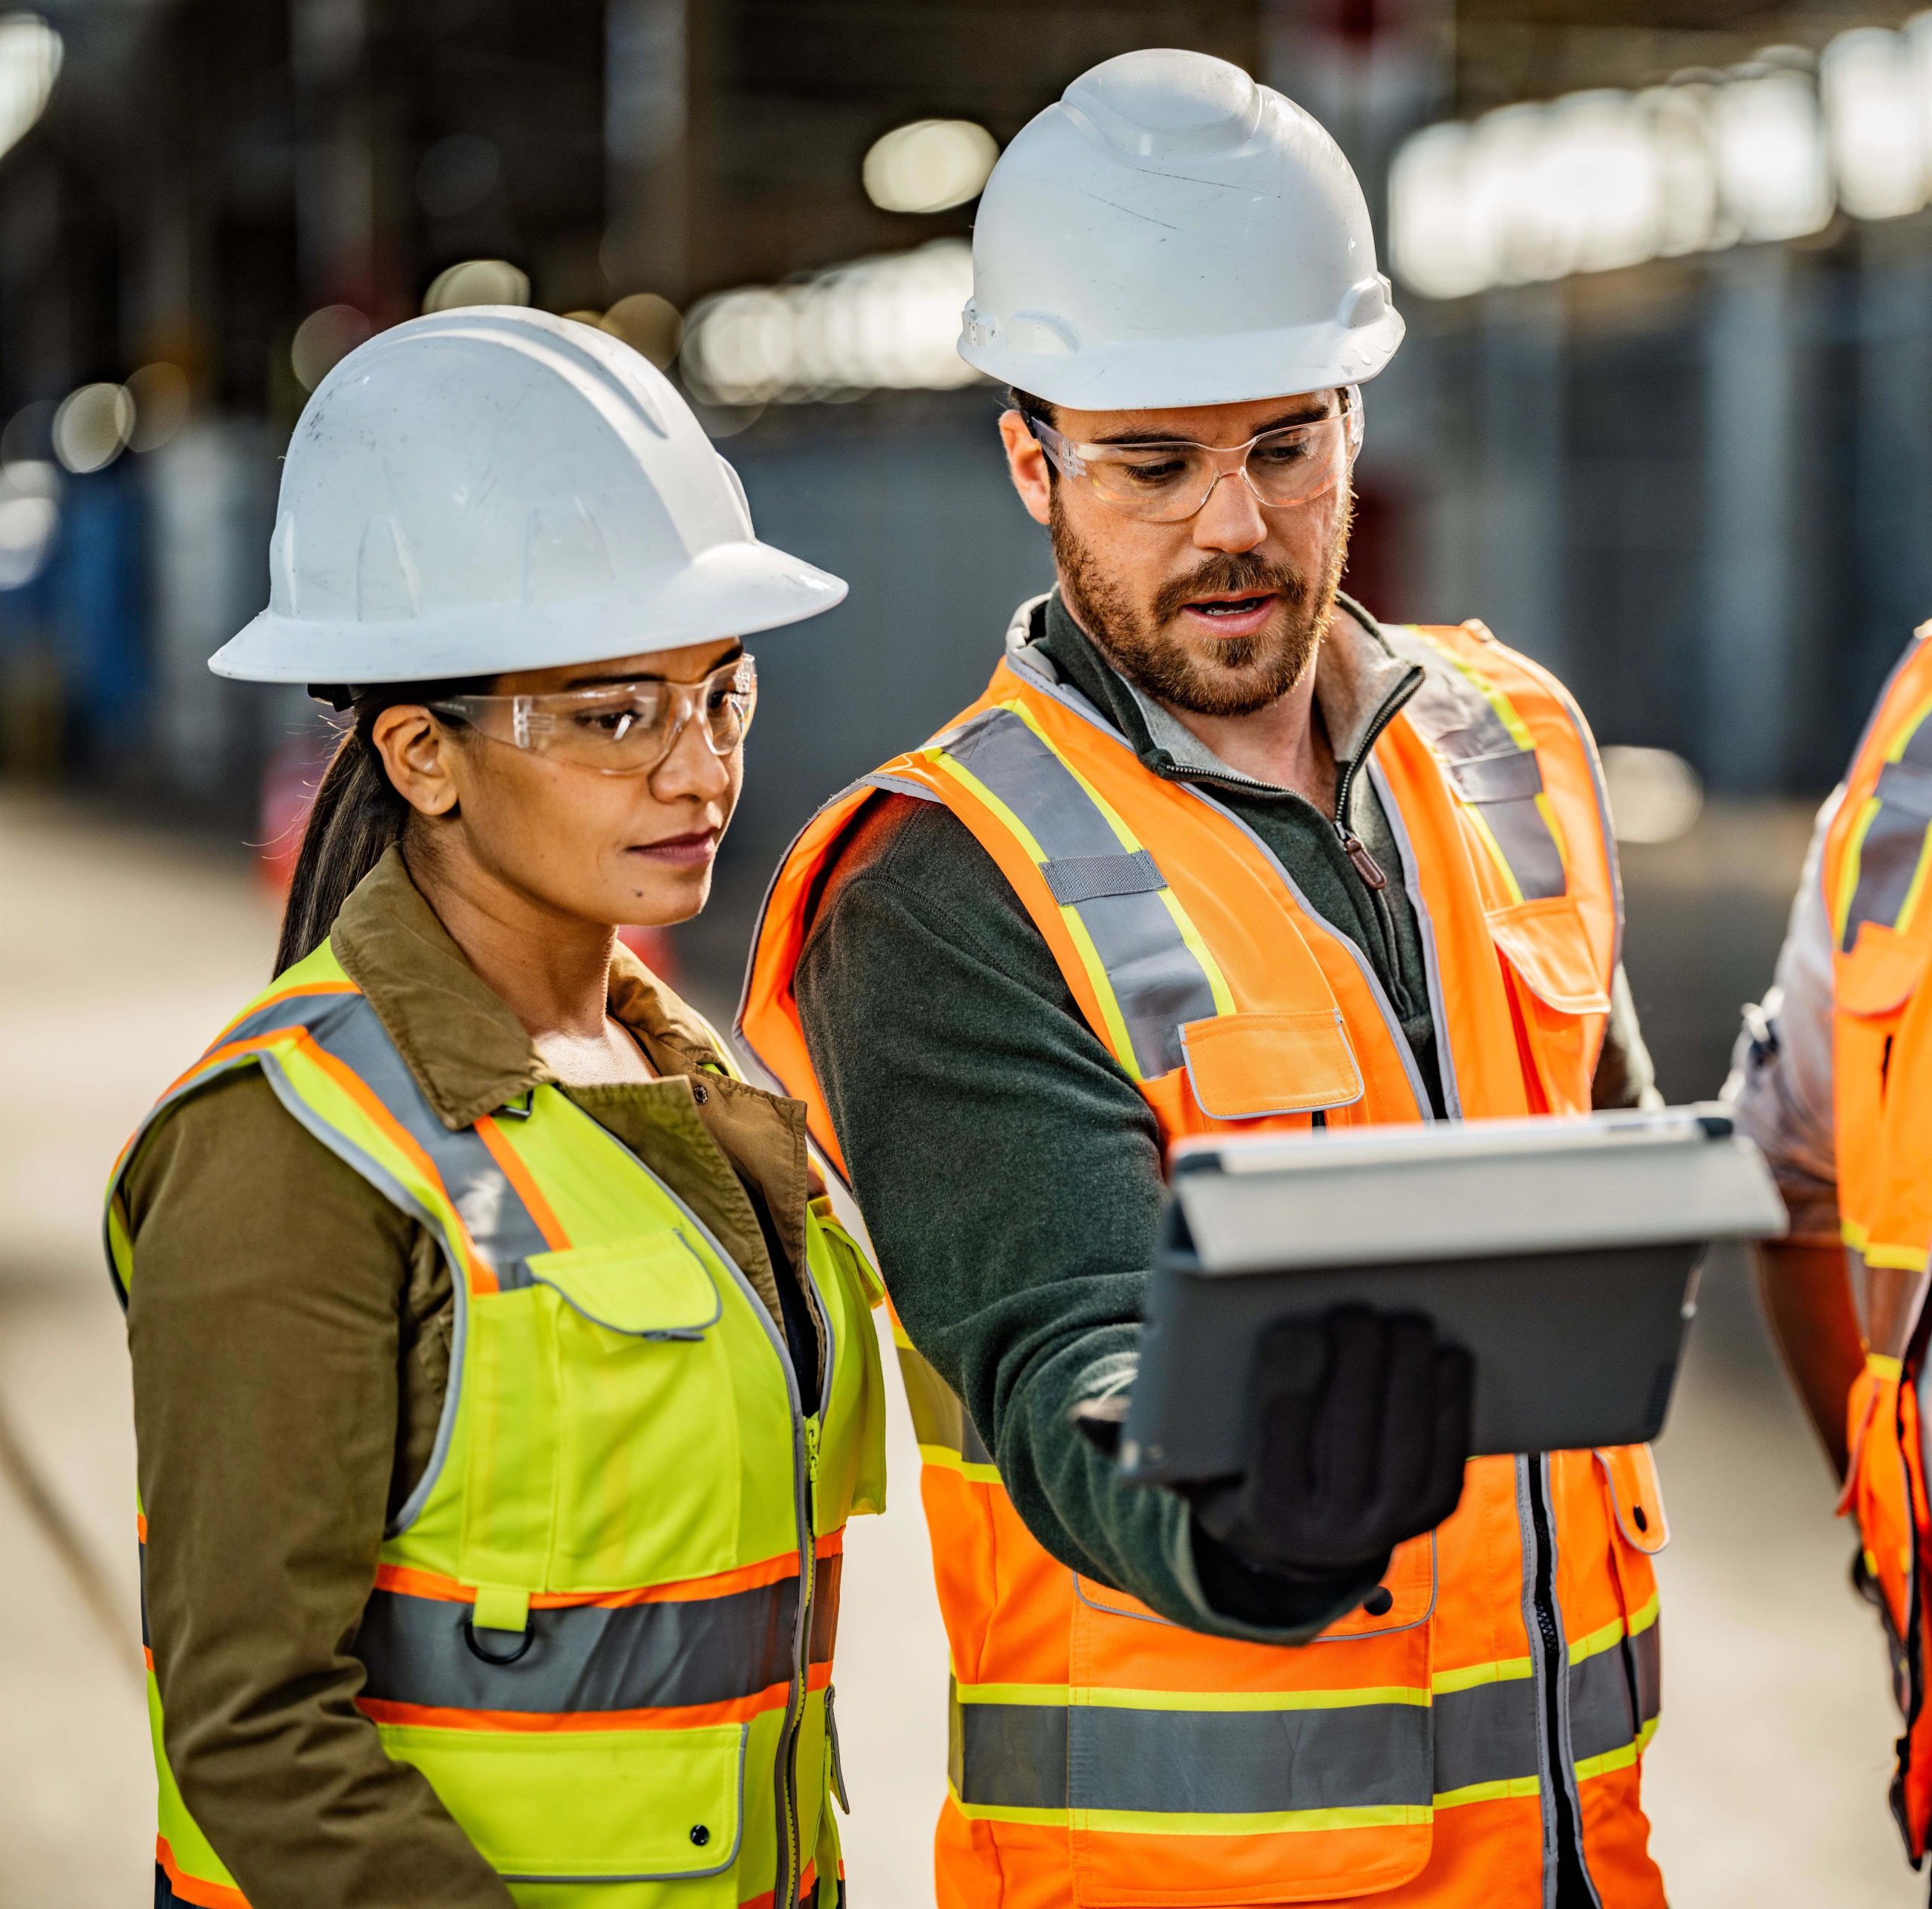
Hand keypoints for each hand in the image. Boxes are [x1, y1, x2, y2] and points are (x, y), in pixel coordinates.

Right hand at [1188, 1307, 1472, 1579]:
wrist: (1302, 1549)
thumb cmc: (1240, 1480)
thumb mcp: (1194, 1471)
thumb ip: (1162, 1437)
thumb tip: (1113, 1403)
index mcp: (1268, 1513)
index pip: (1278, 1427)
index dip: (1289, 1369)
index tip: (1294, 1324)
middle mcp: (1333, 1530)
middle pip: (1349, 1426)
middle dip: (1356, 1358)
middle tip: (1352, 1311)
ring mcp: (1390, 1523)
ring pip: (1405, 1435)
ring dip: (1409, 1369)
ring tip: (1404, 1321)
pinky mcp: (1432, 1511)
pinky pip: (1448, 1449)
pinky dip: (1450, 1398)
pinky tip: (1446, 1356)